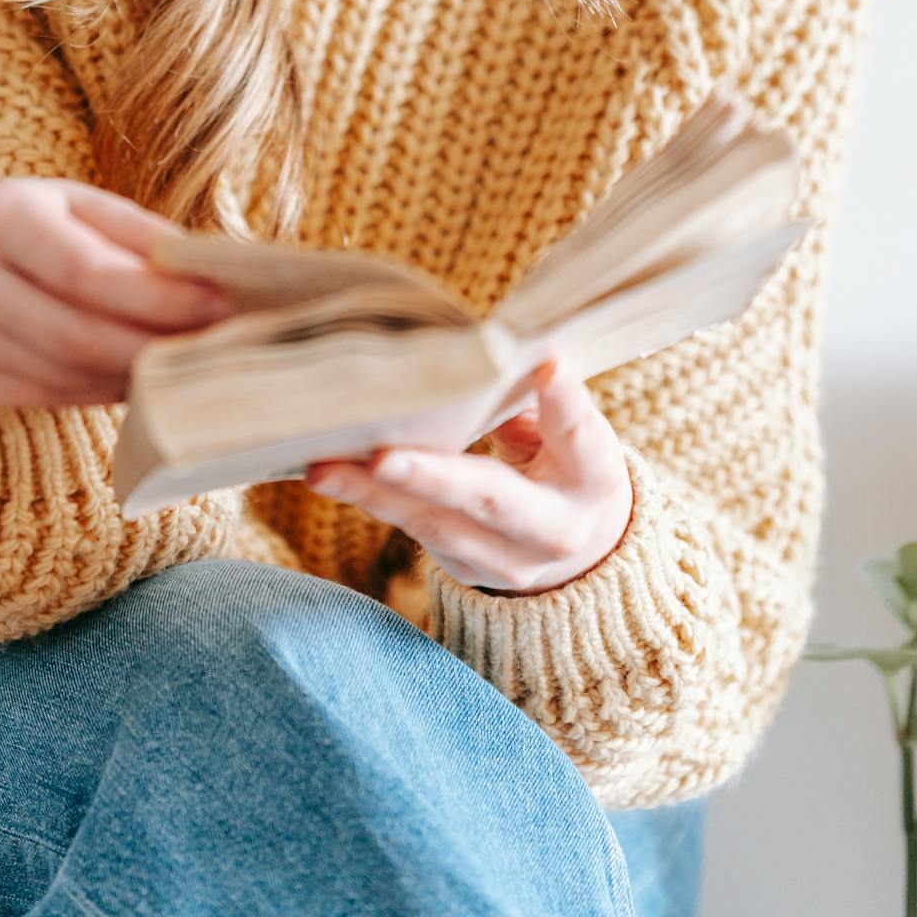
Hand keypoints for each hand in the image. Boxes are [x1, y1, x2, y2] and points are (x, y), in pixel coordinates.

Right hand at [0, 176, 234, 410]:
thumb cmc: (36, 224)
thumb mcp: (83, 206)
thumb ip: (142, 238)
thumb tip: (213, 277)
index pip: (87, 272)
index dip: (157, 297)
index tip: (218, 304)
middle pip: (76, 334)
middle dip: (154, 345)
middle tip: (215, 346)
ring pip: (64, 374)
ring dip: (132, 375)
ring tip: (182, 362)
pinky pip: (45, 396)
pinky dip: (98, 391)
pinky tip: (132, 377)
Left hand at [305, 353, 633, 593]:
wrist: (584, 556)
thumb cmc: (570, 466)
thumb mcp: (575, 434)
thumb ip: (542, 398)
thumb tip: (505, 348)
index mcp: (593, 481)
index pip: (578, 436)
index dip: (563, 402)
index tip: (546, 361)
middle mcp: (552, 532)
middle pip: (490, 501)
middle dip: (433, 478)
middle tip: (381, 456)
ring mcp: (504, 561)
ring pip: (435, 524)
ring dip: (375, 494)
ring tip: (323, 468)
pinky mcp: (462, 568)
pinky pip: (412, 529)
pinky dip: (369, 499)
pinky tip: (328, 473)